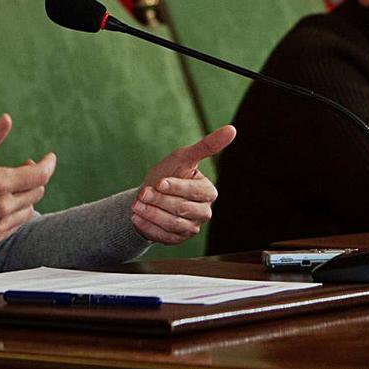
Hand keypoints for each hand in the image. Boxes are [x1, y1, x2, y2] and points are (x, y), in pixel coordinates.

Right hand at [0, 114, 54, 250]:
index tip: (49, 157)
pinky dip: (17, 212)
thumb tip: (7, 120)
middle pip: (37, 191)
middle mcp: (1, 208)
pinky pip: (16, 225)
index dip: (48, 164)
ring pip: (29, 209)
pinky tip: (3, 202)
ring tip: (12, 184)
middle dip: (35, 176)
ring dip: (27, 195)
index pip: (39, 175)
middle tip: (25, 164)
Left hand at [131, 125, 235, 244]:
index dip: (175, 187)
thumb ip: (207, 146)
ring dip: (151, 214)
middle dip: (159, 200)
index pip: (194, 192)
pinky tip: (136, 217)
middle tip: (143, 193)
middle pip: (182, 209)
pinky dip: (148, 227)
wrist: (149, 195)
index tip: (159, 182)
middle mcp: (203, 212)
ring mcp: (191, 228)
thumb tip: (232, 129)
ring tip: (136, 205)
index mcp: (208, 192)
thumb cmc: (169, 173)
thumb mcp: (184, 157)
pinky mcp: (177, 239)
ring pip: (173, 224)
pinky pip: (164, 237)